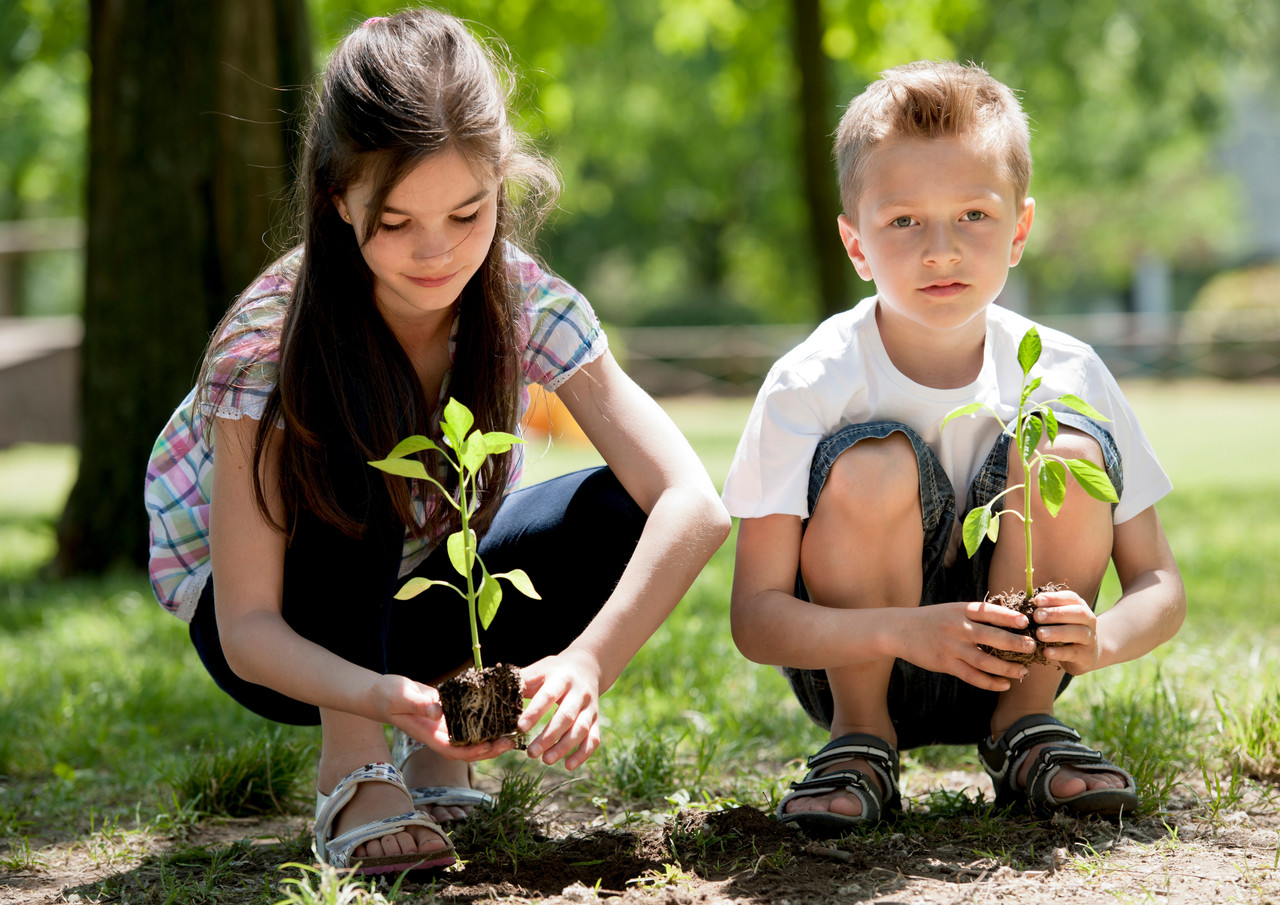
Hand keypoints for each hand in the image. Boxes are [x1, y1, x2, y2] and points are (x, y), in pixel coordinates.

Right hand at [372, 673, 516, 761]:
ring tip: (512, 729)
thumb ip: (419, 703)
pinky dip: (483, 718)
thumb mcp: (401, 697)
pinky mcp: (448, 712)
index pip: (454, 751)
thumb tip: (439, 710)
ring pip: (471, 736)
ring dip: (491, 735)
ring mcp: (444, 724)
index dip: (473, 753)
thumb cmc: (387, 695)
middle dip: (489, 748)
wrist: (381, 692)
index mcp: (428, 735)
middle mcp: (439, 733)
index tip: (490, 747)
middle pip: (468, 748)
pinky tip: (498, 710)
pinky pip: (468, 719)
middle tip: (511, 740)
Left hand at [518, 648, 603, 769]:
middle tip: (530, 753)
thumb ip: (521, 681)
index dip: (535, 712)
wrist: (586, 666)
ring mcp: (590, 707)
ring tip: (545, 760)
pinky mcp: (596, 720)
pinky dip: (583, 754)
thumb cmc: (553, 672)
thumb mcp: (539, 670)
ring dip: (564, 747)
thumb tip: (492, 691)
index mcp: (562, 678)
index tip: (520, 728)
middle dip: (548, 736)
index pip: (548, 695)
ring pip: (581, 730)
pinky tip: (568, 766)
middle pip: (566, 716)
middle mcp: (579, 693)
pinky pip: (594, 739)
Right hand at [903, 601, 1035, 689]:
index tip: (1026, 622)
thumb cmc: (932, 619)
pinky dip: (990, 682)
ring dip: (1007, 668)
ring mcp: (952, 648)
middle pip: (991, 637)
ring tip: (1022, 671)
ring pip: (985, 661)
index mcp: (961, 610)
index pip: (989, 612)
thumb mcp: (952, 610)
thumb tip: (1009, 623)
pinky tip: (1004, 684)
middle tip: (1032, 648)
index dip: (1009, 617)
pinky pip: (973, 676)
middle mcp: (957, 628)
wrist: (900, 630)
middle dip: (1015, 644)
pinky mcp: (946, 664)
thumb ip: (975, 616)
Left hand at [1031, 588, 1102, 674]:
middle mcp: (1088, 620)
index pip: (1071, 598)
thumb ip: (1046, 610)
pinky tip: (1046, 651)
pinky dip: (1059, 652)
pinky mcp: (1087, 655)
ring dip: (1057, 632)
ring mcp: (1090, 638)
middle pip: (1077, 613)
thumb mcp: (1059, 619)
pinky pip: (1074, 653)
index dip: (1054, 598)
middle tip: (1036, 616)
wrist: (1086, 654)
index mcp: (1080, 606)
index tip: (1036, 600)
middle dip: (1056, 613)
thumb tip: (1024, 602)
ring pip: (1078, 632)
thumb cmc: (1065, 631)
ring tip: (1040, 634)